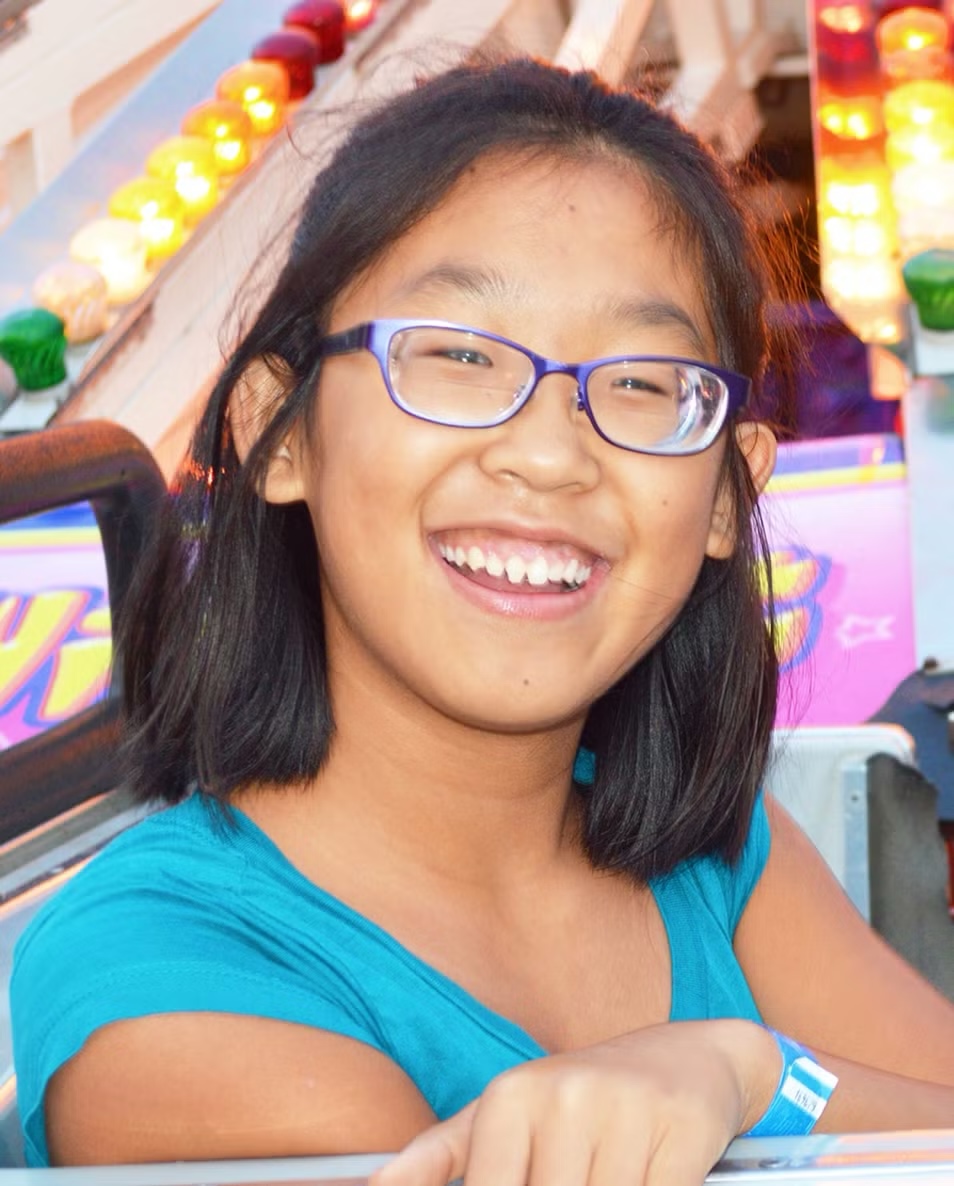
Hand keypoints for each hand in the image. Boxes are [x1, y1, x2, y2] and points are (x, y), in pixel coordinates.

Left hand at [372, 1020, 779, 1185]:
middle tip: (577, 1171)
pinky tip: (648, 1170)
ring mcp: (620, 1109)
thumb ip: (437, 1157)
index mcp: (509, 1096)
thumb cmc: (582, 1101)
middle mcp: (559, 1094)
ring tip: (611, 1167)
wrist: (688, 1057)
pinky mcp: (678, 1128)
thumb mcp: (505, 1118)